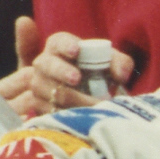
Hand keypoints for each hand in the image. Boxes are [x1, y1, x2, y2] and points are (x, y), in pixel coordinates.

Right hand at [0, 20, 134, 118]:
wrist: (94, 100)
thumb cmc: (102, 75)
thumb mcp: (114, 66)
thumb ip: (121, 64)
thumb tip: (121, 75)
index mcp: (60, 47)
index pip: (58, 42)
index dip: (65, 45)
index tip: (76, 51)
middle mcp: (45, 64)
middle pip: (45, 64)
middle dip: (60, 70)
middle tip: (76, 78)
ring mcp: (39, 85)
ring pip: (43, 88)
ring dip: (65, 96)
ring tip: (87, 104)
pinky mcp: (38, 106)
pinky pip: (44, 109)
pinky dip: (62, 113)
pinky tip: (78, 116)